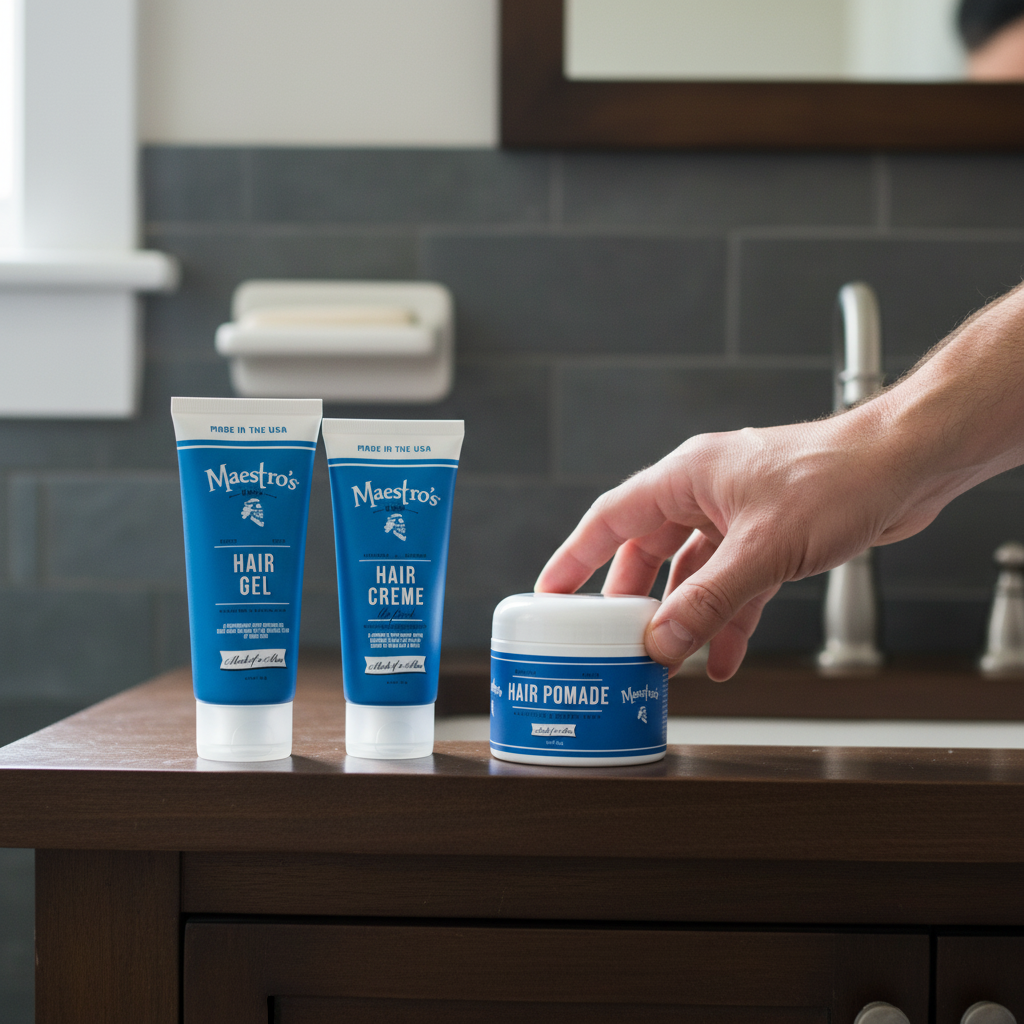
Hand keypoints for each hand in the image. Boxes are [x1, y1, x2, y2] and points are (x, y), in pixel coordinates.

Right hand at [535, 413, 943, 680]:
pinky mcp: (772, 537)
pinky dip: (728, 619)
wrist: (908, 465)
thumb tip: (662, 641)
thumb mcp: (762, 549)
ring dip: (685, 617)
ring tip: (669, 661)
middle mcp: (706, 493)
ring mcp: (739, 516)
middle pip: (648, 550)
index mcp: (686, 477)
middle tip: (612, 638)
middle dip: (634, 600)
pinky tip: (726, 657)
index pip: (611, 518)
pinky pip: (735, 584)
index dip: (575, 557)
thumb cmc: (838, 476)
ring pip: (694, 573)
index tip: (549, 593)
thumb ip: (709, 599)